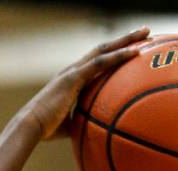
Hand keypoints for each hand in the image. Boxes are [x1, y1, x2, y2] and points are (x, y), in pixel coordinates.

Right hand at [23, 28, 148, 139]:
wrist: (32, 126)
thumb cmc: (46, 129)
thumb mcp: (69, 125)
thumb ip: (81, 122)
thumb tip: (93, 132)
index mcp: (73, 79)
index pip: (97, 61)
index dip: (114, 53)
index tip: (131, 49)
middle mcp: (74, 69)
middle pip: (104, 49)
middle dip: (125, 39)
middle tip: (145, 32)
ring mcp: (74, 71)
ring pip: (105, 49)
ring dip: (126, 40)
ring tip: (146, 33)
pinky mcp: (74, 77)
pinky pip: (102, 62)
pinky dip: (119, 56)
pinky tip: (135, 52)